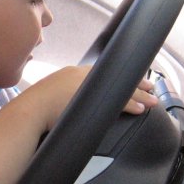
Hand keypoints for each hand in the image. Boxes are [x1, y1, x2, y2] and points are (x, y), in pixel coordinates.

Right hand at [24, 66, 156, 133]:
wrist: (30, 111)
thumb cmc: (34, 111)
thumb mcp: (48, 99)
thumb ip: (60, 99)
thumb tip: (64, 108)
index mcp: (71, 74)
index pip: (101, 71)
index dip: (117, 76)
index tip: (129, 79)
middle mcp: (82, 75)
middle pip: (115, 75)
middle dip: (134, 82)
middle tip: (150, 86)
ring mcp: (89, 85)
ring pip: (121, 88)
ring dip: (139, 95)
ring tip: (152, 100)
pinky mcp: (93, 97)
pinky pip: (119, 100)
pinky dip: (132, 104)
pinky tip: (141, 108)